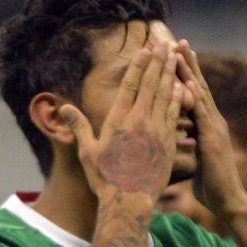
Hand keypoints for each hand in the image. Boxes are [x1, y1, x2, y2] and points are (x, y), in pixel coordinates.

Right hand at [59, 41, 181, 201]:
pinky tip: (183, 86)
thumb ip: (78, 126)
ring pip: (166, 95)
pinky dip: (179, 97)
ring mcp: (157, 131)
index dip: (139, 66)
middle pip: (151, 84)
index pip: (131, 85)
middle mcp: (139, 121)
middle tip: (165, 44)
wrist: (130, 202)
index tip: (146, 50)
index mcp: (118, 120)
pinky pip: (175, 114)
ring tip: (175, 58)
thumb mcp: (87, 151)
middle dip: (158, 62)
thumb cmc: (105, 178)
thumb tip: (63, 108)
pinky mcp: (169, 142)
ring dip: (171, 74)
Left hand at [175, 40, 246, 217]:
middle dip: (187, 63)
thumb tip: (178, 136)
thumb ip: (189, 142)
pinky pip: (203, 115)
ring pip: (201, 95)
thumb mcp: (195, 158)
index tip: (173, 54)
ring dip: (191, 72)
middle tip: (177, 40)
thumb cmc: (210, 185)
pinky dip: (196, 98)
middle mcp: (212, 122)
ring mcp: (214, 129)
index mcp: (206, 126)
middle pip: (198, 86)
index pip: (194, 94)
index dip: (185, 74)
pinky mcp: (212, 141)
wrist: (228, 203)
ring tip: (180, 51)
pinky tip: (189, 83)